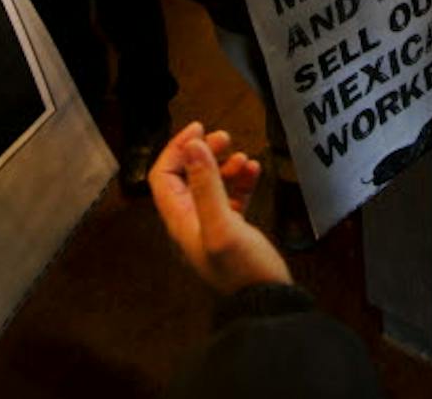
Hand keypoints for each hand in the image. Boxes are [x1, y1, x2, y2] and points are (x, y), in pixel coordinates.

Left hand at [150, 122, 287, 293]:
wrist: (267, 302)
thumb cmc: (242, 268)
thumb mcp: (222, 224)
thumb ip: (207, 185)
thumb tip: (192, 146)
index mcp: (180, 219)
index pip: (164, 175)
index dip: (177, 149)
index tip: (200, 128)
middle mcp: (191, 221)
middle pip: (187, 176)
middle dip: (203, 153)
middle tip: (225, 137)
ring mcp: (212, 225)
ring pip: (211, 184)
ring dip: (225, 166)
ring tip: (245, 157)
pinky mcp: (233, 230)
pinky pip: (231, 196)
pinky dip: (241, 181)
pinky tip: (255, 171)